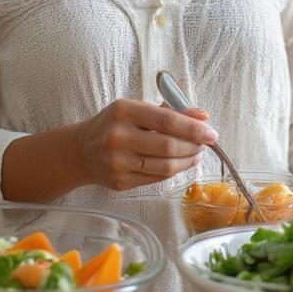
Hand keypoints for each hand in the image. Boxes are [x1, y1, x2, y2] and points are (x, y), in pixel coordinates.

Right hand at [75, 100, 216, 190]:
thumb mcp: (137, 109)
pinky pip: (156, 178)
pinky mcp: (120, 182)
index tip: (211, 132)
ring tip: (196, 153)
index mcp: (123, 112)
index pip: (167, 120)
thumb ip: (170, 111)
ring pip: (165, 166)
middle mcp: (118, 137)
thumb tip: (203, 116)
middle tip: (205, 143)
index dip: (193, 128)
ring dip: (188, 161)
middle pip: (168, 146)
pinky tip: (181, 163)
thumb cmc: (115, 124)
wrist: (81, 150)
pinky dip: (174, 171)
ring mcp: (118, 163)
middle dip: (194, 146)